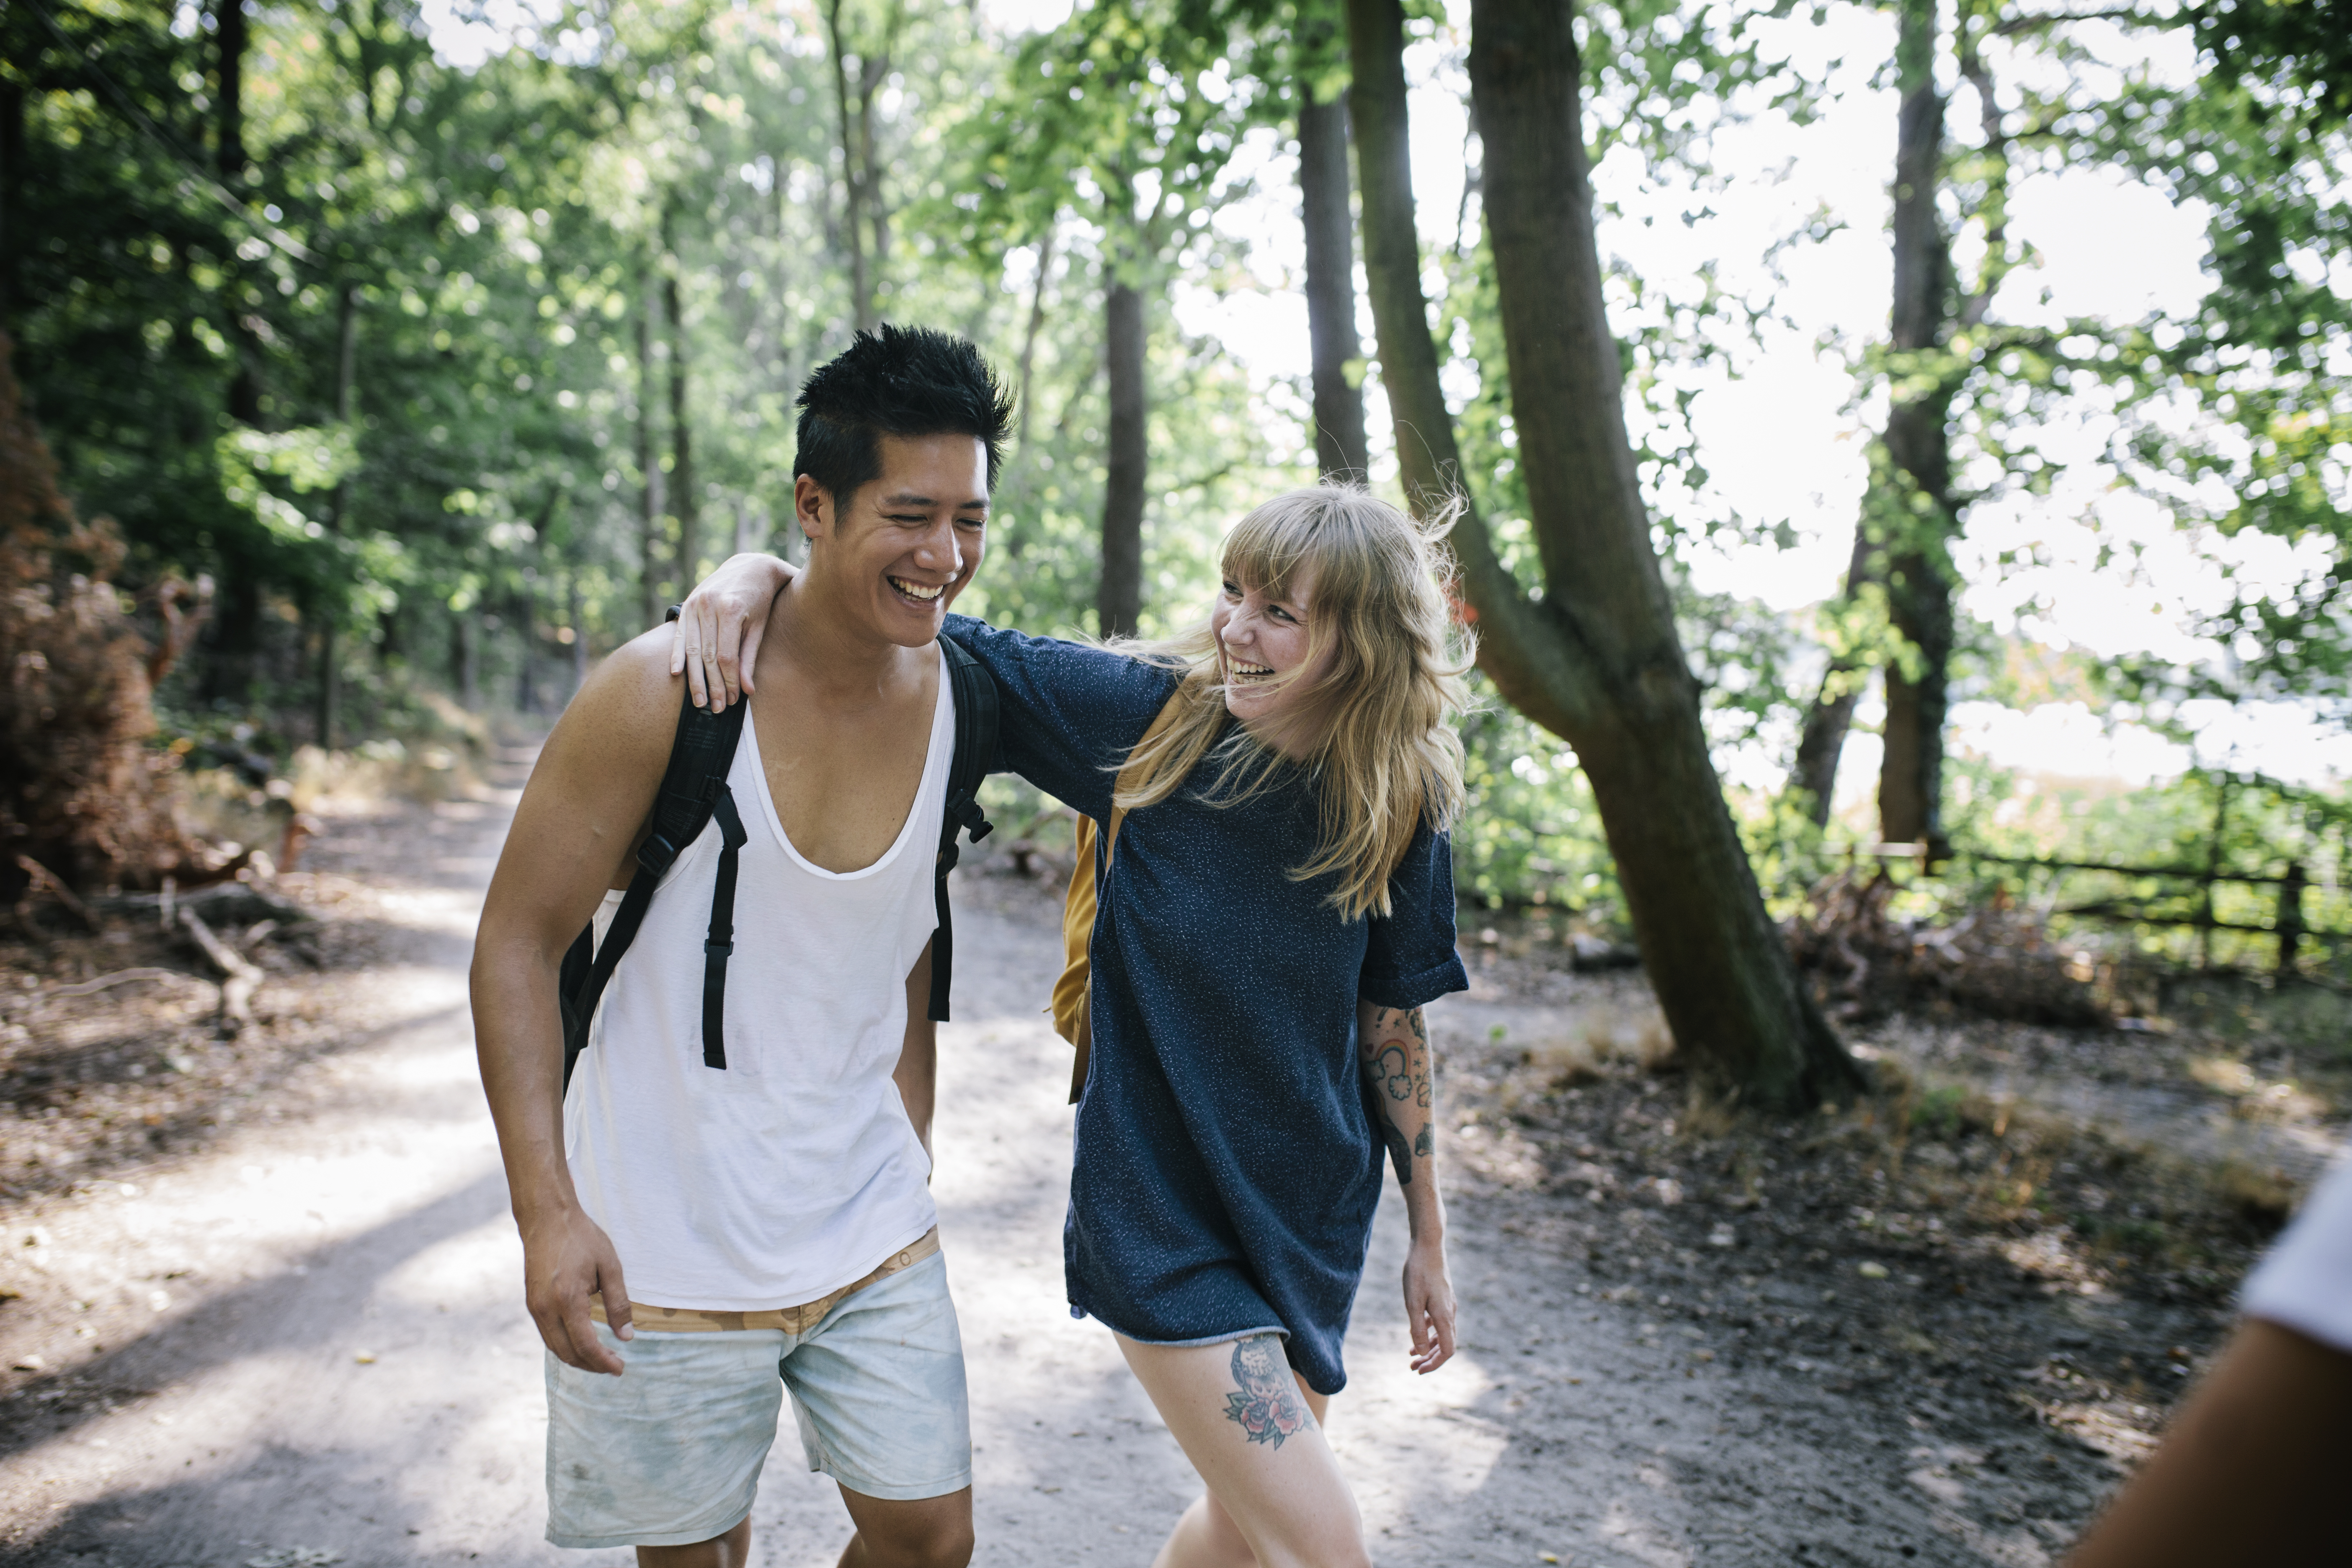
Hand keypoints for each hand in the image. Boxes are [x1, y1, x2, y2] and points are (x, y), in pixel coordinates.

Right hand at [521, 1203, 635, 1374]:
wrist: (546, 1218)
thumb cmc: (581, 1237)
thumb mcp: (610, 1266)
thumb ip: (619, 1303)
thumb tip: (627, 1337)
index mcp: (567, 1299)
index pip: (585, 1345)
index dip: (603, 1362)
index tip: (620, 1368)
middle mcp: (546, 1308)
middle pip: (568, 1353)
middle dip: (591, 1365)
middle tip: (614, 1366)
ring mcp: (535, 1307)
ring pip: (555, 1348)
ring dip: (577, 1358)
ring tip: (600, 1359)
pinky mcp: (531, 1303)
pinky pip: (547, 1335)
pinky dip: (565, 1346)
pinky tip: (581, 1343)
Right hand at [668, 552, 796, 709]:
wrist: (751, 565)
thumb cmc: (761, 599)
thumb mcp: (760, 626)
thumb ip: (750, 657)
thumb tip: (747, 690)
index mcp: (730, 609)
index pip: (726, 656)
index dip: (728, 681)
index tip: (733, 700)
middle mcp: (708, 605)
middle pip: (707, 656)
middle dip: (712, 686)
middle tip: (716, 709)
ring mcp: (695, 604)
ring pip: (692, 649)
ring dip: (694, 678)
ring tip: (698, 701)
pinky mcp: (687, 604)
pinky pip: (679, 635)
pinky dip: (676, 655)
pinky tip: (676, 674)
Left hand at [1402, 1235, 1456, 1374]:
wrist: (1428, 1244)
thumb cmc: (1417, 1272)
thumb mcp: (1412, 1303)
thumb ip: (1417, 1329)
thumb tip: (1422, 1354)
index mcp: (1445, 1316)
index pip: (1447, 1351)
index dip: (1434, 1364)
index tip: (1418, 1370)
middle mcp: (1450, 1313)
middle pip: (1446, 1345)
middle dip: (1430, 1359)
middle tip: (1412, 1367)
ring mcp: (1448, 1304)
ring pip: (1443, 1333)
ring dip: (1429, 1346)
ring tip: (1412, 1354)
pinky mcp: (1443, 1297)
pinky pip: (1439, 1321)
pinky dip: (1429, 1331)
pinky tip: (1416, 1332)